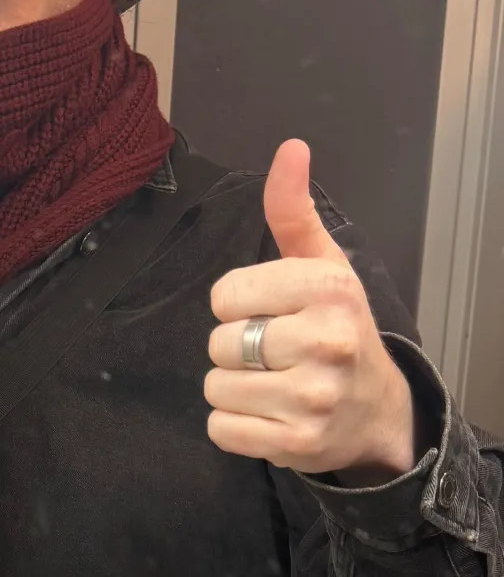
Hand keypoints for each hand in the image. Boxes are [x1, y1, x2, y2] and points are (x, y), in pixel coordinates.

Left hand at [204, 140, 414, 479]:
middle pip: (219, 341)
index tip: (266, 309)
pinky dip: (234, 424)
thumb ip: (292, 207)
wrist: (376, 409)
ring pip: (216, 385)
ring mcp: (313, 397)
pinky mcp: (297, 444)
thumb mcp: (322, 262)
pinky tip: (268, 412)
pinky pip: (221, 429)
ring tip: (271, 381)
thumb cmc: (337, 324)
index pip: (225, 294)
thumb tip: (290, 147)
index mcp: (327, 288)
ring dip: (232, 386)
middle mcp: (326, 341)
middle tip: (273, 350)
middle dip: (235, 346)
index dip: (235, 302)